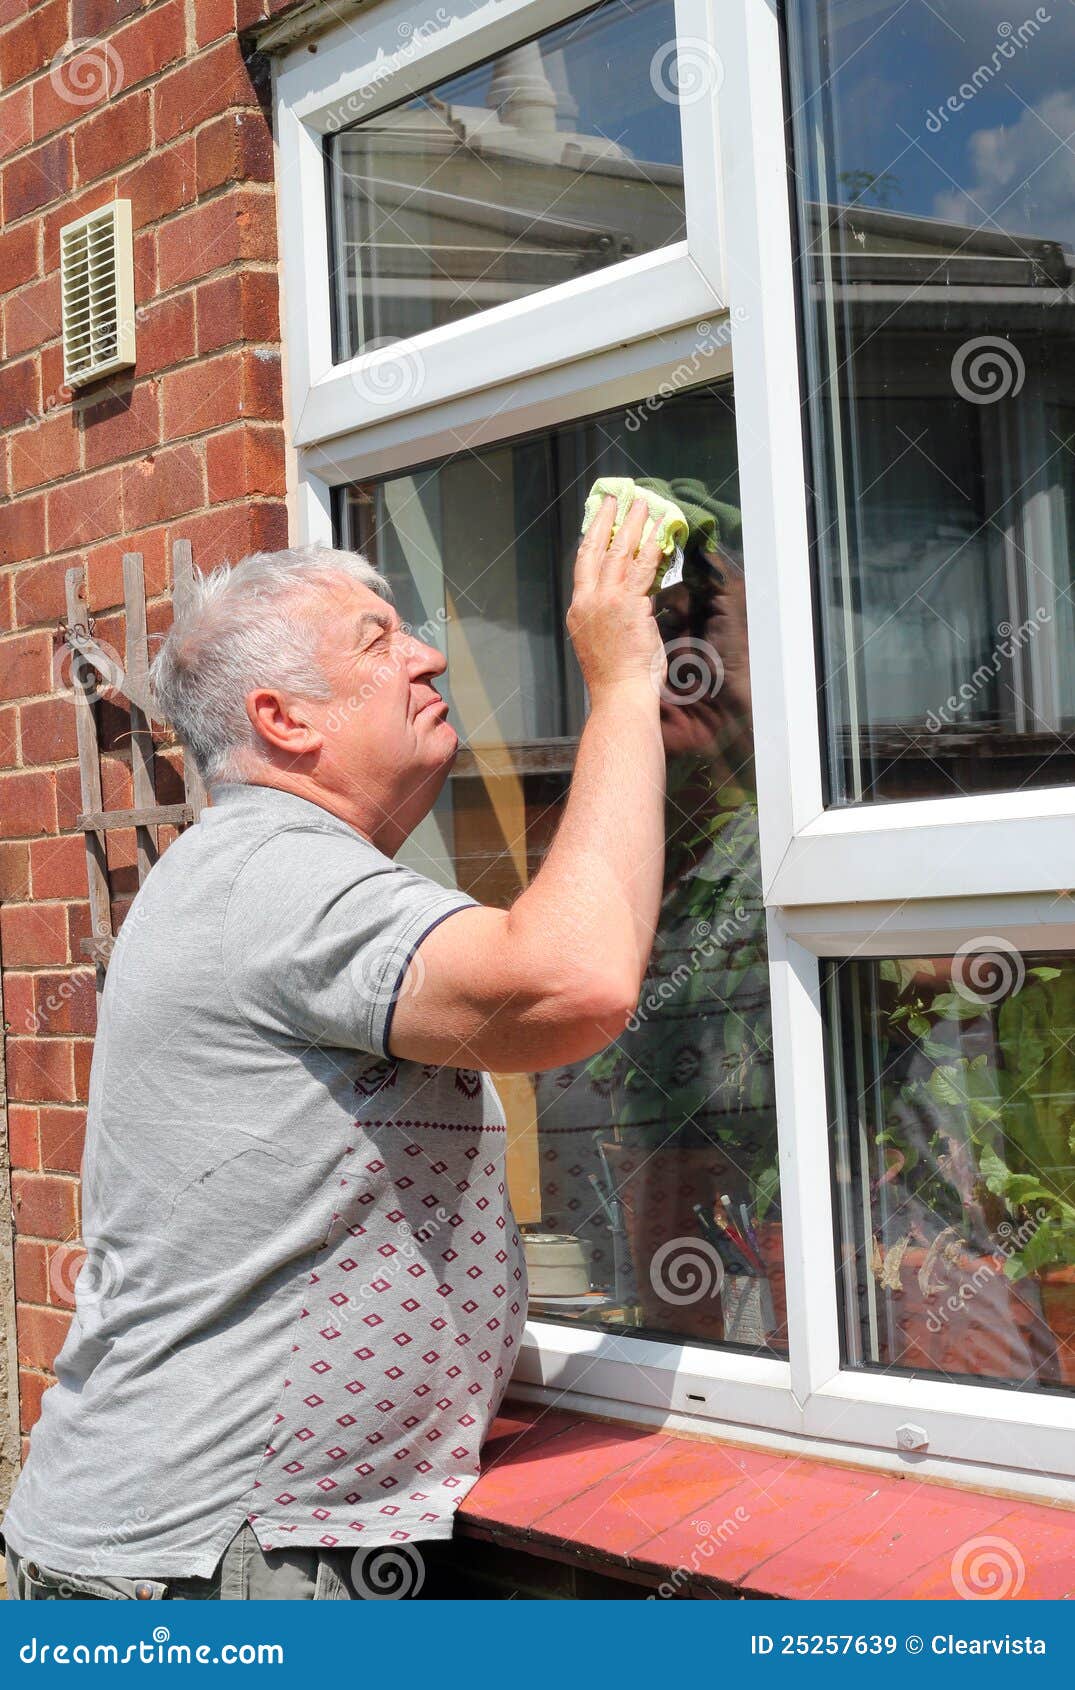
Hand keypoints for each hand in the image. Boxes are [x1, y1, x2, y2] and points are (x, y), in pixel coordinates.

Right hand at [566, 496, 665, 699]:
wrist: (619, 694)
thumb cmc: (615, 677)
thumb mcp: (601, 641)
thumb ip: (609, 617)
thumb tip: (628, 601)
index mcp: (578, 611)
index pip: (583, 565)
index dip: (590, 538)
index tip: (597, 520)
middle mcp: (588, 601)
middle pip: (595, 550)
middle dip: (606, 521)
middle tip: (615, 499)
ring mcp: (607, 602)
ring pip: (619, 552)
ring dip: (632, 525)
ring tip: (643, 505)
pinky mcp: (628, 605)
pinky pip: (642, 567)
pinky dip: (652, 545)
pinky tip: (660, 530)